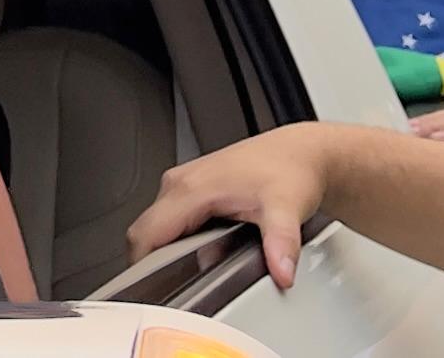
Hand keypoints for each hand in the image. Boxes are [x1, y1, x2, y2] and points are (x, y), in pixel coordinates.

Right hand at [125, 124, 340, 292]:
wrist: (300, 153)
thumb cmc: (289, 169)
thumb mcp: (287, 208)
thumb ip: (282, 243)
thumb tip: (281, 272)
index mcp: (191, 187)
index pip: (145, 233)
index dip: (143, 267)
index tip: (152, 291)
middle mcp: (181, 182)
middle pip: (145, 232)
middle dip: (152, 264)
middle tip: (174, 292)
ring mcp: (185, 184)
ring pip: (157, 227)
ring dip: (165, 253)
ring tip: (190, 276)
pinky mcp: (192, 189)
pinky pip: (170, 220)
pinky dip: (176, 241)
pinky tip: (201, 254)